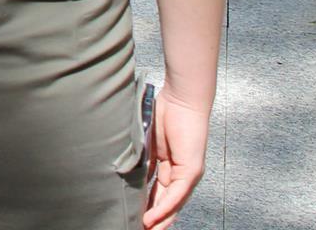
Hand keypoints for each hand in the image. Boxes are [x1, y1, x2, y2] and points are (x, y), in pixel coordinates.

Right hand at [143, 85, 211, 227]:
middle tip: (138, 228)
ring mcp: (188, 173)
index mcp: (168, 164)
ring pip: (173, 203)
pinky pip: (177, 195)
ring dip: (159, 220)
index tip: (133, 215)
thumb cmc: (164, 110)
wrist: (182, 97)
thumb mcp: (146, 138)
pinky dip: (164, 209)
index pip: (156, 190)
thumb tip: (123, 169)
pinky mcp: (192, 171)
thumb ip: (139, 155)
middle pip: (165, 201)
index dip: (145, 204)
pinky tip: (153, 219)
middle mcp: (180, 172)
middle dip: (153, 217)